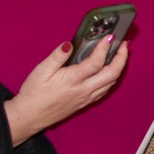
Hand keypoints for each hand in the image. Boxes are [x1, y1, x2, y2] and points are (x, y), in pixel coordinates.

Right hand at [5, 37, 129, 144]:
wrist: (30, 116)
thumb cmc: (33, 93)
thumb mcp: (41, 71)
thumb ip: (57, 56)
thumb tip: (69, 44)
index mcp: (73, 80)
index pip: (96, 62)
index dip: (105, 48)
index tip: (110, 37)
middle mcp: (84, 90)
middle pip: (112, 74)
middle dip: (122, 58)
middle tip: (124, 45)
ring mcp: (86, 98)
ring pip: (111, 83)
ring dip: (119, 68)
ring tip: (120, 55)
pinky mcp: (85, 103)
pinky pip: (105, 90)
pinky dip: (112, 79)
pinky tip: (110, 71)